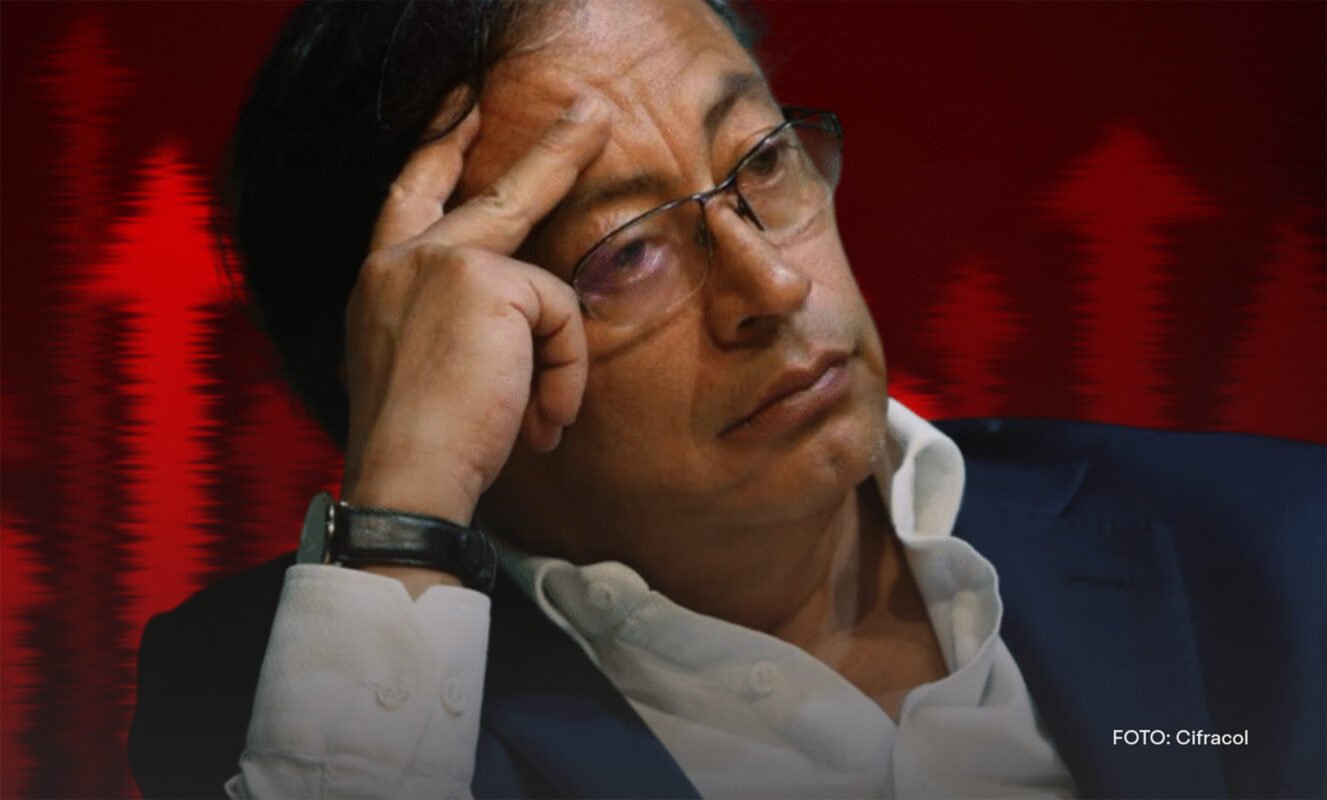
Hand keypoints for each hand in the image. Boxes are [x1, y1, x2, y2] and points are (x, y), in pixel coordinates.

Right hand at [340, 95, 609, 525]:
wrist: (406, 478)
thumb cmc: (421, 445)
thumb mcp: (425, 369)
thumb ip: (456, 327)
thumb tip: (519, 330)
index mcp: (381, 282)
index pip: (410, 198)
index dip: (437, 154)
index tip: (462, 112)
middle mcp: (401, 259)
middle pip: (491, 191)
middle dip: (551, 152)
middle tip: (595, 114)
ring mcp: (442, 260)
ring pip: (544, 281)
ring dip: (559, 353)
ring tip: (543, 416)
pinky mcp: (487, 279)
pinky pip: (560, 316)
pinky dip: (562, 375)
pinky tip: (538, 422)